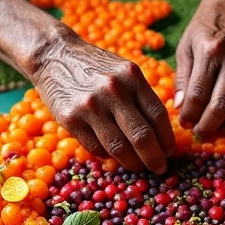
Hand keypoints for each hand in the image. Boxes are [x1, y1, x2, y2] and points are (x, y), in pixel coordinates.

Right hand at [0, 0, 174, 174]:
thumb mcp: (123, 71)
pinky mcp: (71, 119)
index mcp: (132, 77)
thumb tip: (160, 134)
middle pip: (142, 136)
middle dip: (154, 158)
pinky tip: (113, 156)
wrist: (54, 55)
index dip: (167, 139)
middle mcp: (113, 91)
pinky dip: (108, 156)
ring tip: (138, 167)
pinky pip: (96, 148)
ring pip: (119, 147)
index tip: (170, 152)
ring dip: (133, 163)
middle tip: (160, 168)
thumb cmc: (95, 66)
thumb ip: (141, 97)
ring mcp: (90, 106)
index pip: (158, 115)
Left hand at [173, 0, 224, 136]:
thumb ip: (182, 78)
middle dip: (207, 126)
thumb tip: (180, 107)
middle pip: (221, 106)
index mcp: (210, 52)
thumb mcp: (185, 47)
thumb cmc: (203, 27)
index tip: (183, 123)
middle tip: (198, 133)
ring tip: (213, 129)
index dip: (190, 115)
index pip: (198, 94)